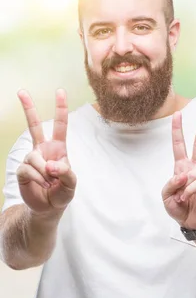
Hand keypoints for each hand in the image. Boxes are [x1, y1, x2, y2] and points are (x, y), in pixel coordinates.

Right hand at [16, 89, 76, 214]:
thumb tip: (51, 165)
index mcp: (59, 148)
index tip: (60, 91)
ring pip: (35, 158)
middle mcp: (43, 149)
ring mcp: (31, 158)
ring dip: (44, 172)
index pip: (60, 126)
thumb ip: (66, 173)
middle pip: (34, 126)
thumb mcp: (71, 184)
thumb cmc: (62, 192)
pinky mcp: (22, 169)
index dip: (60, 109)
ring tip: (49, 182)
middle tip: (21, 90)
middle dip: (28, 108)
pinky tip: (41, 185)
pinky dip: (38, 179)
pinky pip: (28, 169)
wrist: (48, 207)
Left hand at [162, 111, 195, 229]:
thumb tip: (184, 175)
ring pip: (192, 173)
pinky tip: (187, 198)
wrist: (191, 222)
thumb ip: (171, 184)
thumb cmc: (179, 207)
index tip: (177, 114)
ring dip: (183, 188)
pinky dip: (190, 192)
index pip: (179, 146)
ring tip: (182, 199)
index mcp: (182, 167)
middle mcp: (195, 168)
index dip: (177, 130)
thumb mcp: (166, 196)